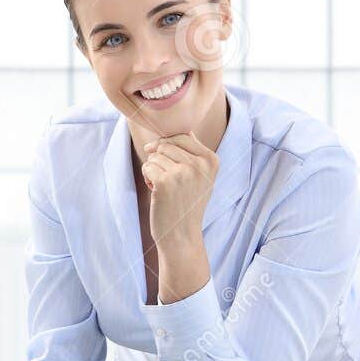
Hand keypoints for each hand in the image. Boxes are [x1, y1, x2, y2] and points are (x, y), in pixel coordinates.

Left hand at [140, 132, 218, 249]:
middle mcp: (200, 164)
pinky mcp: (166, 182)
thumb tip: (171, 125)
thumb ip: (191, 152)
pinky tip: (156, 191)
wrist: (181, 235)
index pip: (182, 135)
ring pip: (155, 154)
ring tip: (163, 187)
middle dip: (159, 157)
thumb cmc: (187, 204)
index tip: (161, 156)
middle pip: (166, 144)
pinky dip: (147, 177)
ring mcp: (183, 173)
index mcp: (211, 160)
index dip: (167, 143)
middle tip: (165, 178)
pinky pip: (148, 166)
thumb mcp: (200, 176)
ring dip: (153, 168)